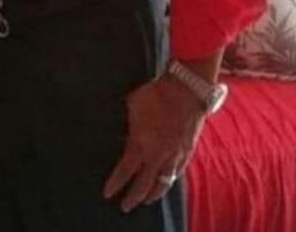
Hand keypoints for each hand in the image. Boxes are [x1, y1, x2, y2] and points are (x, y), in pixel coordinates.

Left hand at [103, 75, 205, 212]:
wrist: (185, 90)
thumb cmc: (156, 94)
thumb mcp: (133, 105)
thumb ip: (129, 122)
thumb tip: (127, 129)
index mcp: (140, 144)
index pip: (124, 171)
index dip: (115, 184)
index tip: (108, 194)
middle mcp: (157, 155)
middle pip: (143, 185)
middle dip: (133, 198)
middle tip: (125, 206)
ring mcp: (174, 155)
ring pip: (163, 183)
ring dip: (153, 194)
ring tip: (147, 200)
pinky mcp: (187, 151)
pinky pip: (178, 172)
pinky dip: (171, 180)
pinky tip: (167, 181)